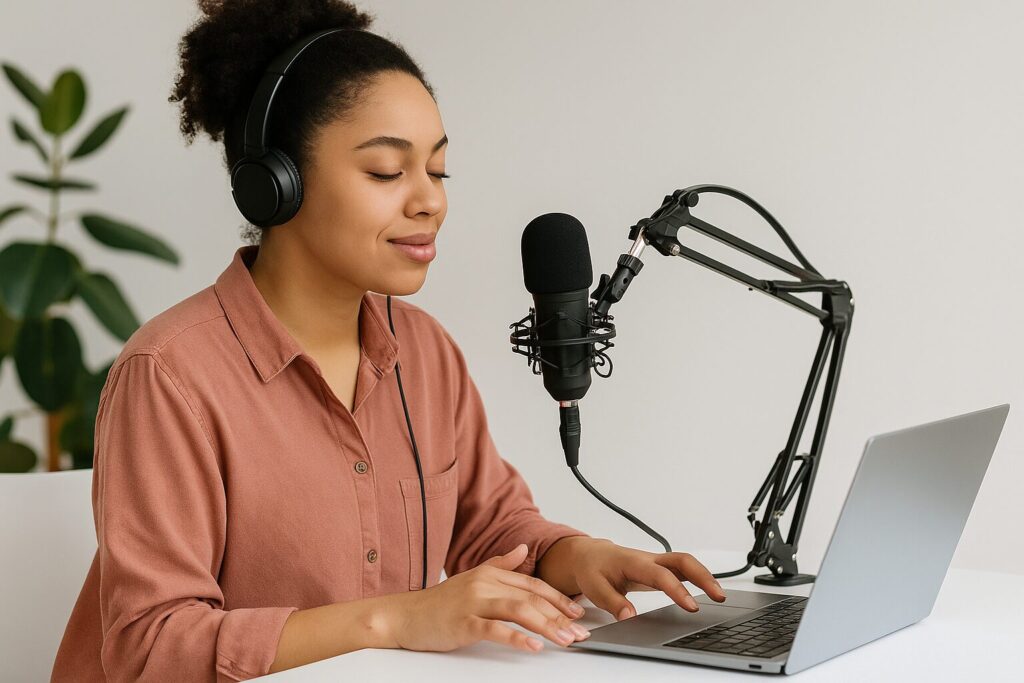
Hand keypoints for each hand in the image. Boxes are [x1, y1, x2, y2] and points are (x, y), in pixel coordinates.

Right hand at [386, 543, 590, 652]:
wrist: (405, 615)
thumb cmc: (440, 603)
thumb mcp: (472, 577)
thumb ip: (500, 564)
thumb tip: (523, 549)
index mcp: (490, 574)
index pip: (533, 585)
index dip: (558, 599)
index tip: (577, 613)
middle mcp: (485, 584)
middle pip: (531, 598)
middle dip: (559, 616)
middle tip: (579, 632)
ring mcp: (474, 602)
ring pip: (519, 611)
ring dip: (546, 626)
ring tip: (565, 641)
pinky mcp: (463, 622)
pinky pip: (495, 630)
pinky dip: (516, 638)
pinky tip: (533, 646)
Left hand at [568, 538, 727, 620]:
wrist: (589, 555)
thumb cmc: (592, 568)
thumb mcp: (594, 587)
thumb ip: (613, 602)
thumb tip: (630, 616)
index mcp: (633, 562)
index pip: (661, 575)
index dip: (677, 590)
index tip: (691, 606)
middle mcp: (649, 559)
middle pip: (682, 560)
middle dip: (703, 576)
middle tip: (718, 596)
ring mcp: (655, 562)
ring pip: (685, 563)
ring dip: (704, 576)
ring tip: (719, 596)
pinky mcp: (658, 567)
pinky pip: (682, 568)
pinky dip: (698, 577)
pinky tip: (709, 588)